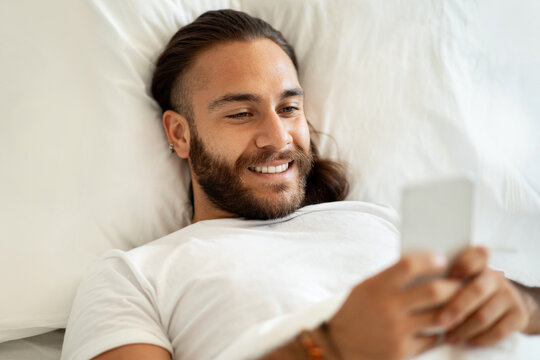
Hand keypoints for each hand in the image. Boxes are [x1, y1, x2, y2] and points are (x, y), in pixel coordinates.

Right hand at [327, 253, 460, 359]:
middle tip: (461, 284)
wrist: (334, 344)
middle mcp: (389, 307)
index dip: (429, 260)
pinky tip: (441, 326)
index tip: (441, 259)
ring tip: (458, 304)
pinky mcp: (402, 351)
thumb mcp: (366, 287)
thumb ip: (392, 279)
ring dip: (454, 309)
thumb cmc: (353, 310)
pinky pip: (432, 339)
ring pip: (440, 317)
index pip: (409, 265)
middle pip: (435, 292)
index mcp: (377, 286)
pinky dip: (440, 332)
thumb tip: (427, 269)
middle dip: (454, 286)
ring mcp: (397, 331)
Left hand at [438, 247, 529, 345]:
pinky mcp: (518, 315)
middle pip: (476, 290)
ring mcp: (509, 296)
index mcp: (480, 264)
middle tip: (440, 320)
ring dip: (464, 329)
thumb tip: (418, 286)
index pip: (476, 255)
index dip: (462, 265)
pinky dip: (480, 338)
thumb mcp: (462, 278)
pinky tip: (467, 340)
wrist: (506, 302)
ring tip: (449, 336)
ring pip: (484, 315)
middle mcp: (496, 277)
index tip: (448, 276)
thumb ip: (445, 277)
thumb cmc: (470, 289)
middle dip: (456, 307)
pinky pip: (498, 331)